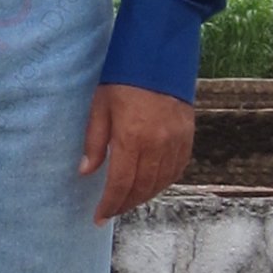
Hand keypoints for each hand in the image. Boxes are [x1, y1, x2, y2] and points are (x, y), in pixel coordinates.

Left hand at [78, 84, 195, 223]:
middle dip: (125, 204)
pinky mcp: (187, 136)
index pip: (121, 183)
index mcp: (132, 137)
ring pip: (160, 182)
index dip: (110, 205)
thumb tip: (86, 172)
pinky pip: (177, 170)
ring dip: (143, 196)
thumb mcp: (100, 106)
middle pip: (141, 188)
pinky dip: (163, 182)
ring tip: (128, 200)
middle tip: (111, 211)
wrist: (159, 54)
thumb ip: (94, 142)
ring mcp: (175, 141)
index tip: (99, 218)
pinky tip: (151, 185)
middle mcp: (157, 144)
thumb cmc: (123, 78)